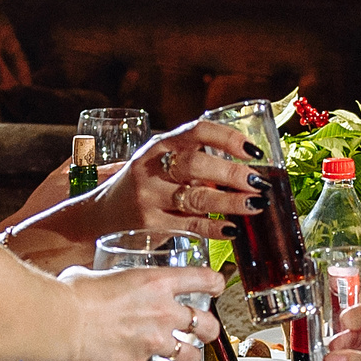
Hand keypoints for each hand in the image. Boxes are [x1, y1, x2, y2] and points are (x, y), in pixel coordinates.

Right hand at [62, 265, 222, 360]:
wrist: (63, 321)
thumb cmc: (75, 294)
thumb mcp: (102, 275)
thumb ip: (115, 282)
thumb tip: (104, 283)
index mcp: (157, 282)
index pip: (204, 280)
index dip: (216, 284)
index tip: (217, 288)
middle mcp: (163, 312)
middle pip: (207, 324)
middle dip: (209, 330)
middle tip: (204, 331)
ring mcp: (154, 341)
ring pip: (190, 355)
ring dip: (188, 357)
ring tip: (182, 358)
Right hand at [85, 120, 261, 240]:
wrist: (101, 215)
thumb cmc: (143, 185)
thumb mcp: (159, 163)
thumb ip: (193, 161)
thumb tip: (246, 168)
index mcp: (158, 145)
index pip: (196, 131)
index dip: (228, 138)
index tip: (253, 150)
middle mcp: (151, 168)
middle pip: (197, 165)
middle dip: (233, 174)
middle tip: (260, 183)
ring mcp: (149, 197)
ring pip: (197, 198)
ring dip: (231, 202)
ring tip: (257, 205)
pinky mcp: (151, 225)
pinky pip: (190, 226)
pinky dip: (215, 228)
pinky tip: (233, 229)